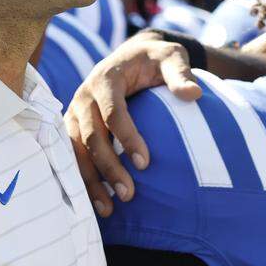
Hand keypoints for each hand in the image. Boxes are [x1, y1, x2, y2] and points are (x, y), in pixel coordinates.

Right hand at [65, 30, 202, 216]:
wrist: (131, 57)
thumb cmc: (153, 59)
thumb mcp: (169, 56)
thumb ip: (179, 73)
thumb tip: (193, 94)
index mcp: (105, 79)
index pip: (112, 111)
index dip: (126, 137)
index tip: (145, 164)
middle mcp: (84, 96)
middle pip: (90, 135)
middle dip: (108, 166)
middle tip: (129, 194)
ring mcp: (74, 113)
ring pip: (75, 150)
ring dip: (90, 180)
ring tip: (108, 209)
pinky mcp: (73, 128)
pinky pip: (71, 156)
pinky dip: (82, 179)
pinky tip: (96, 203)